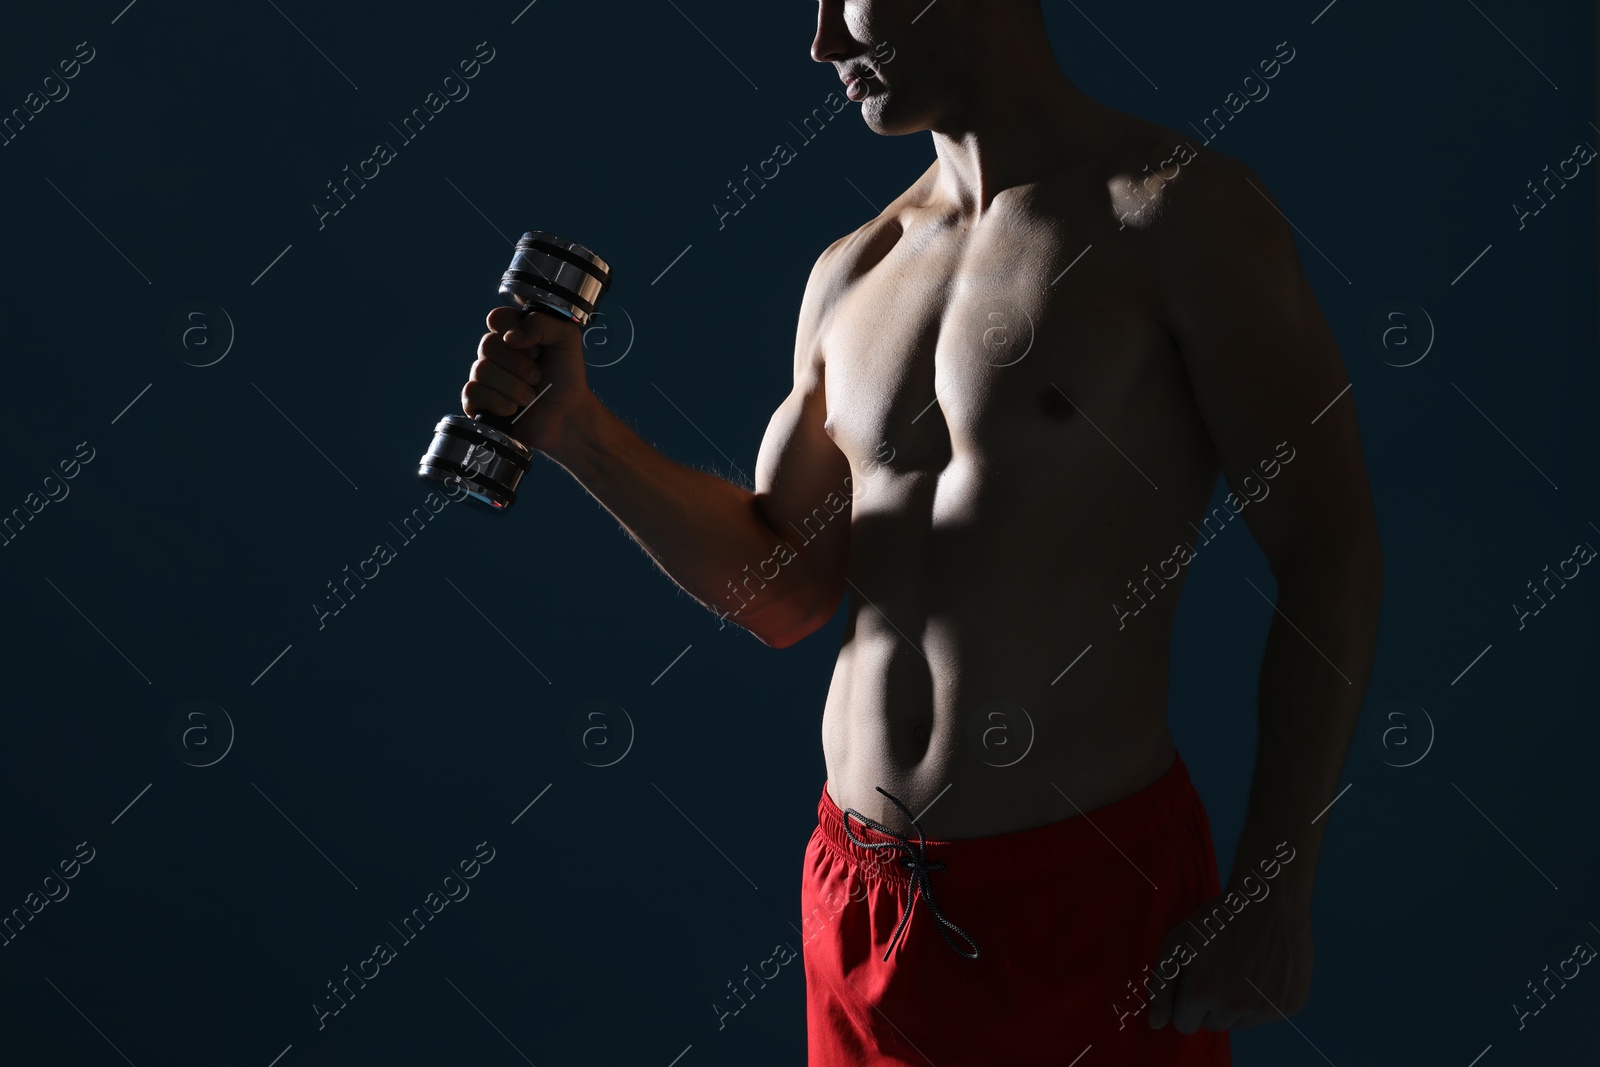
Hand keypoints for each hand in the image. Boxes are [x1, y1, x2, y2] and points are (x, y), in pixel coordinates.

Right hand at [462, 305, 592, 453]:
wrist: (566, 416)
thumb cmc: (566, 378)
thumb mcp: (566, 339)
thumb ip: (542, 323)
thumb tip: (511, 337)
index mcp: (513, 333)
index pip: (496, 318)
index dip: (515, 333)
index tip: (537, 350)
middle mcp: (495, 352)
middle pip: (487, 345)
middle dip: (519, 365)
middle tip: (538, 376)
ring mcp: (484, 376)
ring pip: (481, 370)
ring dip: (514, 387)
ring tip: (531, 396)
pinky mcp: (477, 400)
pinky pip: (472, 392)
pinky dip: (498, 402)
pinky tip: (513, 409)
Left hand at [1146, 892, 1312, 1032]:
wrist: (1268, 901)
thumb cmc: (1217, 919)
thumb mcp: (1177, 943)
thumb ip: (1161, 986)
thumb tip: (1155, 1024)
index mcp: (1201, 993)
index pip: (1184, 1024)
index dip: (1186, 1002)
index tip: (1195, 981)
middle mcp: (1233, 1007)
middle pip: (1213, 1024)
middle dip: (1211, 1004)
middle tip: (1220, 970)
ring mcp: (1264, 1009)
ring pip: (1241, 1023)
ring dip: (1238, 1005)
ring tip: (1242, 969)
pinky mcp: (1289, 1005)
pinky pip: (1267, 1015)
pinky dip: (1264, 999)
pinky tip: (1264, 971)